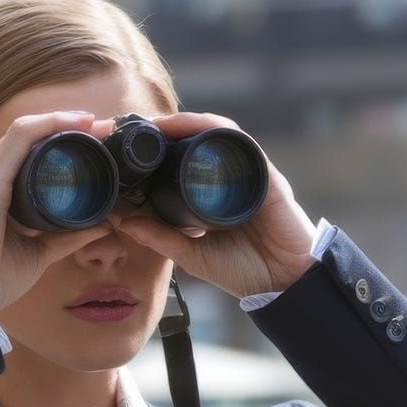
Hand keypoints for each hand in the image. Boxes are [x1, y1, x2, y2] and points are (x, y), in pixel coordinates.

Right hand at [0, 112, 116, 310]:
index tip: (95, 141)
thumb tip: (101, 226)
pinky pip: (20, 137)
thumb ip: (67, 237)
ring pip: (25, 129)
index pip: (26, 151)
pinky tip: (75, 124)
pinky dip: (49, 125)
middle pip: (28, 136)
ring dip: (62, 120)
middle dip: (66, 125)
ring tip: (93, 122)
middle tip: (102, 128)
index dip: (60, 139)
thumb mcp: (40, 252)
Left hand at [116, 112, 318, 298]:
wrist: (284, 284)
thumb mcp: (191, 254)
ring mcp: (247, 172)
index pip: (183, 160)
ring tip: (159, 123)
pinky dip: (214, 130)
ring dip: (187, 123)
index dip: (158, 150)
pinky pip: (238, 141)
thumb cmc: (243, 270)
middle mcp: (229, 177)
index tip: (127, 147)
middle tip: (136, 126)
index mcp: (212, 194)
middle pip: (198, 140)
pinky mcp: (263, 173)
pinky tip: (193, 126)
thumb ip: (160, 238)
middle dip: (168, 128)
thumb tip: (122, 221)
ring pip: (216, 134)